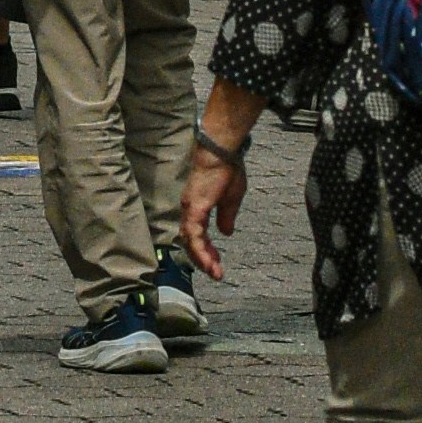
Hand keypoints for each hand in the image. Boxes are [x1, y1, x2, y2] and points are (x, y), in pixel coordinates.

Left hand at [180, 135, 247, 277]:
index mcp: (198, 207)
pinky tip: (209, 261)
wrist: (222, 150)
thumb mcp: (231, 198)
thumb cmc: (227, 168)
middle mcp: (190, 209)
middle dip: (203, 259)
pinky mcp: (194, 208)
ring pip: (190, 241)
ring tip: (214, 271)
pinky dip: (200, 250)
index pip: (198, 235)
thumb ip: (226, 216)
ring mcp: (190, 209)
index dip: (206, 251)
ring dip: (201, 259)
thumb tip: (226, 232)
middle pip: (191, 241)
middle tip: (215, 272)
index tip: (217, 264)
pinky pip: (194, 235)